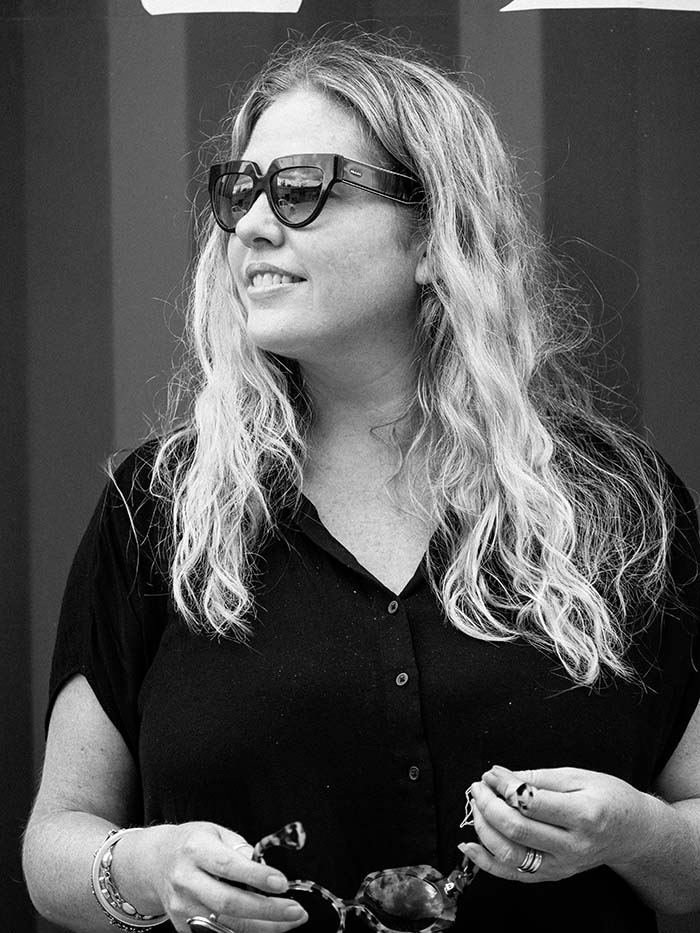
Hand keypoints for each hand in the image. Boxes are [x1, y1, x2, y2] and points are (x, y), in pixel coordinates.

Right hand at [139, 821, 308, 932]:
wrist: (155, 862)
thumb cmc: (193, 844)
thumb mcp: (216, 832)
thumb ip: (241, 850)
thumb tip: (267, 871)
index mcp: (195, 850)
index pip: (228, 866)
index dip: (256, 877)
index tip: (283, 883)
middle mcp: (185, 880)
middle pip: (228, 903)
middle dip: (267, 910)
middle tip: (296, 911)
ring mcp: (182, 908)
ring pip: (226, 926)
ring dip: (263, 927)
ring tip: (290, 921)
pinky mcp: (183, 927)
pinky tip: (267, 927)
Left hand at [461, 765, 655, 882]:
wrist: (633, 833)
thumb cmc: (608, 798)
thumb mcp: (578, 776)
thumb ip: (536, 777)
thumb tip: (498, 774)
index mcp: (583, 815)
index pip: (530, 802)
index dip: (503, 786)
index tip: (491, 774)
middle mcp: (573, 846)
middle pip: (516, 830)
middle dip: (488, 806)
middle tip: (478, 787)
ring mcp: (563, 865)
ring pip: (510, 855)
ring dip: (483, 829)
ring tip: (477, 807)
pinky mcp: (554, 876)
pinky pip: (513, 874)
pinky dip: (486, 862)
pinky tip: (470, 846)